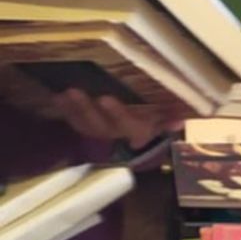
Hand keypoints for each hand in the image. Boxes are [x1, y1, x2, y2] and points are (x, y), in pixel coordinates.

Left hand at [46, 89, 183, 148]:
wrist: (138, 148)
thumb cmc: (155, 126)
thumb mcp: (165, 124)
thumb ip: (171, 121)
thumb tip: (182, 119)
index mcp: (138, 132)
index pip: (128, 124)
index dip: (116, 113)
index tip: (105, 98)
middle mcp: (117, 135)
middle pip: (100, 125)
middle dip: (86, 109)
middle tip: (74, 91)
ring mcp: (101, 134)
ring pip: (85, 124)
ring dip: (73, 109)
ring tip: (64, 92)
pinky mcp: (89, 130)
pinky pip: (76, 122)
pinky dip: (66, 111)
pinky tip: (58, 97)